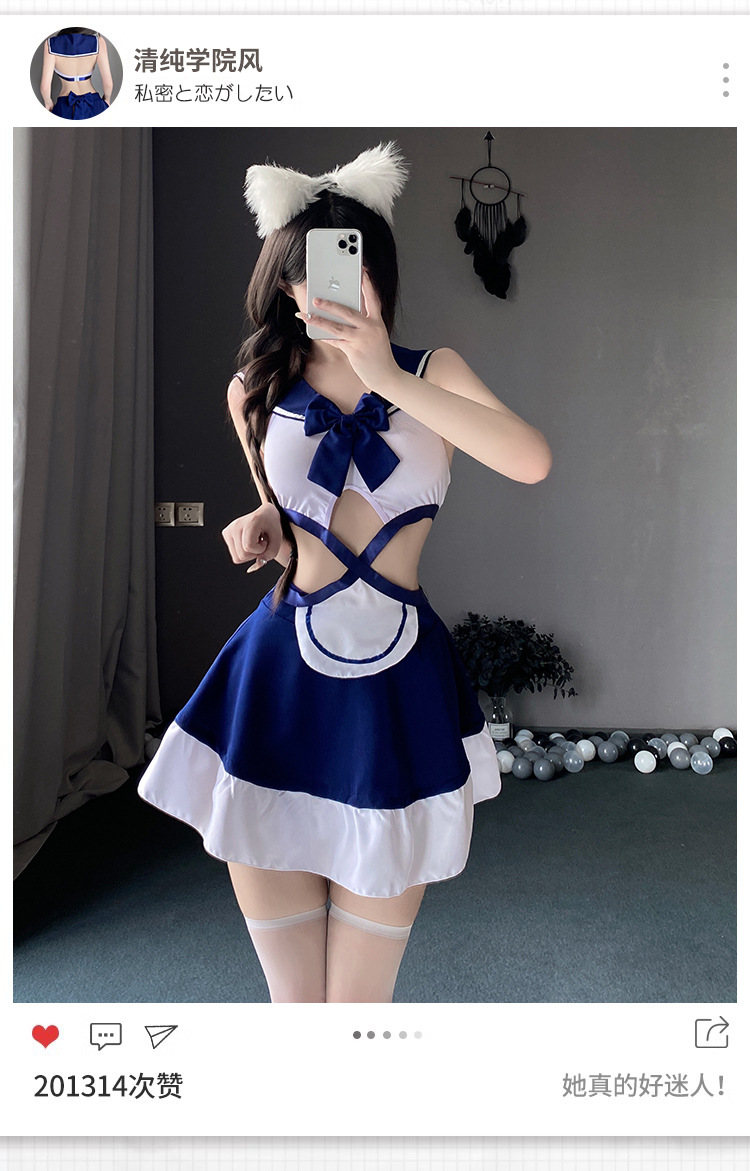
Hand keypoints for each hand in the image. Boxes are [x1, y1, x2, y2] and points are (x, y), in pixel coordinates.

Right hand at [221, 503, 281, 571]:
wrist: (266, 514)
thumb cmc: (272, 526)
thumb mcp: (277, 540)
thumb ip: (270, 554)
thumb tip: (254, 567)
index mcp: (251, 521)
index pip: (248, 547)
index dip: (260, 549)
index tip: (265, 540)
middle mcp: (237, 525)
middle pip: (242, 555)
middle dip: (255, 553)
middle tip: (261, 541)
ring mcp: (229, 529)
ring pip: (237, 558)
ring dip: (250, 554)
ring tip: (255, 541)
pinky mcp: (226, 534)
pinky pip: (235, 555)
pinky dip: (244, 552)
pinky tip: (249, 541)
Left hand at [296, 270, 400, 392]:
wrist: (387, 377)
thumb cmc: (378, 356)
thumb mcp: (375, 336)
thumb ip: (361, 324)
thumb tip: (340, 315)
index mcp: (377, 322)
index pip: (372, 298)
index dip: (367, 284)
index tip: (361, 271)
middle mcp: (371, 328)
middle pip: (348, 312)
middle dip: (331, 304)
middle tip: (317, 298)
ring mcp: (362, 340)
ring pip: (337, 327)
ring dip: (320, 320)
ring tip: (307, 314)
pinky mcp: (355, 352)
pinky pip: (336, 341)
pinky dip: (324, 336)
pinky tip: (313, 332)